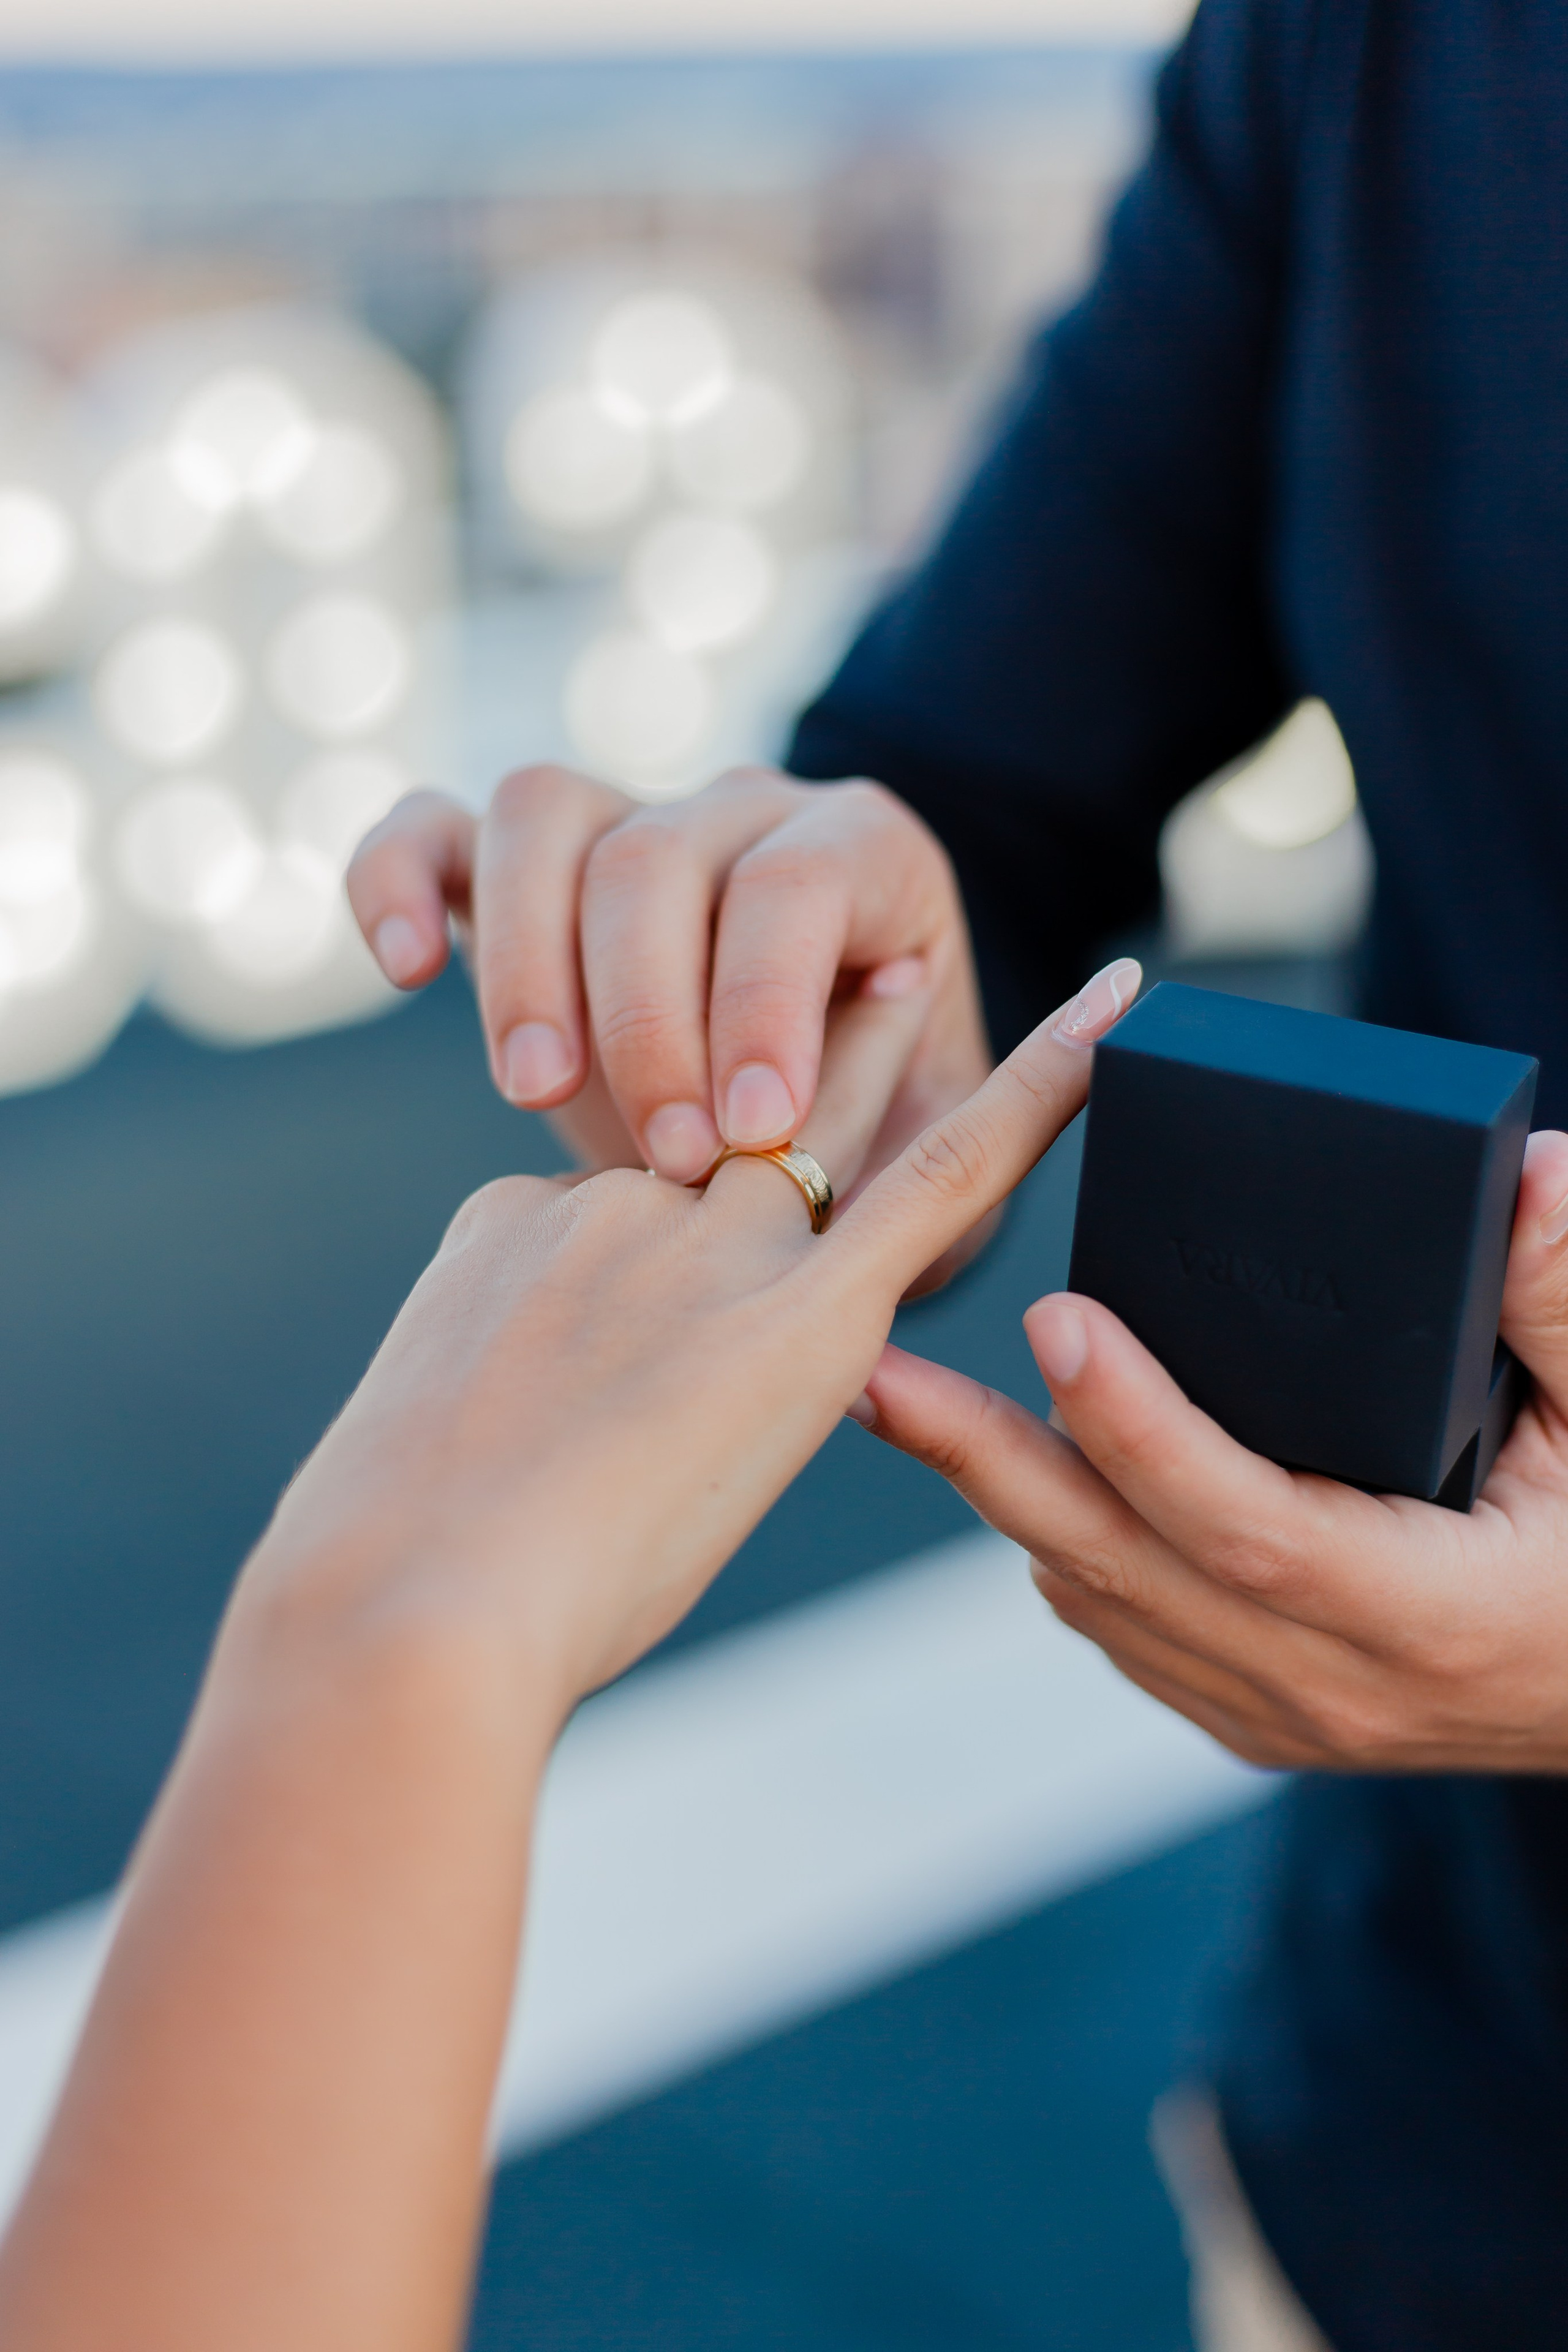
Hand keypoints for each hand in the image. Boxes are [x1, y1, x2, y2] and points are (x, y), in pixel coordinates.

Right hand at [0, 963, 1137, 2351]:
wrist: (414, 1600)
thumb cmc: (393, 1584)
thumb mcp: (416, 1461)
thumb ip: (488, 1426)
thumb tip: (510, 1467)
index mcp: (516, 1233)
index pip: (607, 1206)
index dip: (644, 1210)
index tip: (675, 1173)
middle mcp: (618, 1207)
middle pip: (716, 1133)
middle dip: (759, 1041)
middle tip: (836, 979)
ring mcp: (711, 1243)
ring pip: (817, 1128)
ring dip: (868, 1038)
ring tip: (917, 965)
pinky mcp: (808, 1304)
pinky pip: (942, 1171)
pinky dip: (1030, 1089)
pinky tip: (1102, 1018)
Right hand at [344, 766, 990, 1240]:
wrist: (796, 1150)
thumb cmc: (878, 1151)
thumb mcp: (938, 1157)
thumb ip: (927, 1152)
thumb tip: (864, 1140)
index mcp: (866, 853)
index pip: (797, 885)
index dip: (767, 1002)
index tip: (757, 1132)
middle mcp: (741, 810)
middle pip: (660, 854)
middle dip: (650, 1015)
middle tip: (668, 1159)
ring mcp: (620, 822)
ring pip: (542, 815)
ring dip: (528, 961)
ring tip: (536, 1093)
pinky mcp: (510, 868)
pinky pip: (430, 828)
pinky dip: (398, 880)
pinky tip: (407, 970)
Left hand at [857, 1129, 1567, 1773]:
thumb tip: (1536, 1173)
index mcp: (1427, 1613)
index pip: (1246, 1519)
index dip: (1142, 1425)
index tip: (1057, 1321)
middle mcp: (1333, 1685)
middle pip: (1121, 1566)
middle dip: (986, 1459)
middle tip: (876, 1368)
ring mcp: (1287, 1715)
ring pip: (1102, 1602)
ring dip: (1005, 1499)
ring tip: (907, 1401)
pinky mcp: (1262, 1716)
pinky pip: (1127, 1633)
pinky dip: (1062, 1550)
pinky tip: (1017, 1473)